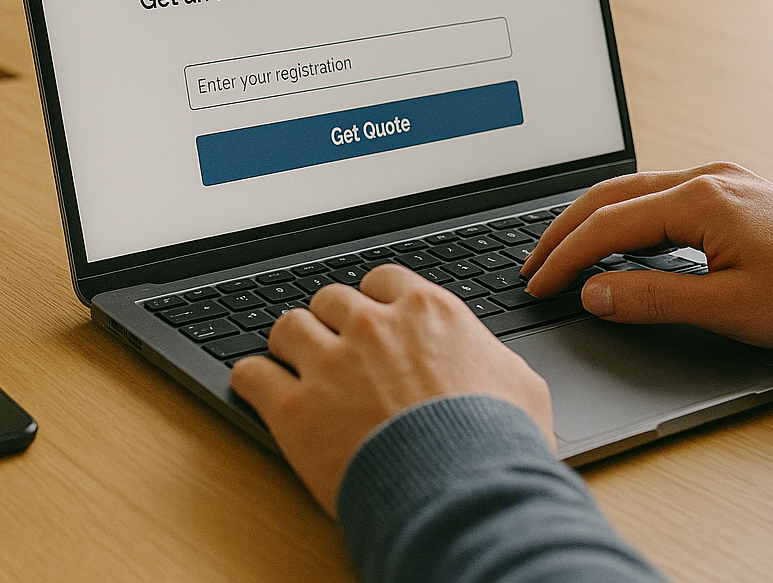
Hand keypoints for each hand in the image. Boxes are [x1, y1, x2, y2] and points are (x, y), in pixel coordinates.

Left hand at [229, 264, 552, 515]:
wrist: (462, 493)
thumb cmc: (497, 444)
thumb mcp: (521, 386)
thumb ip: (492, 359)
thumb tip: (492, 362)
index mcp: (426, 313)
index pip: (382, 280)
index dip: (373, 301)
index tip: (372, 320)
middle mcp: (373, 327)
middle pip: (329, 299)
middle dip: (330, 322)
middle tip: (334, 351)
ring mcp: (330, 365)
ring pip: (287, 327)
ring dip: (289, 346)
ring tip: (293, 368)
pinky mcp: (295, 409)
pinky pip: (251, 374)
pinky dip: (252, 381)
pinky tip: (259, 391)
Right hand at [523, 163, 772, 351]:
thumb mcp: (729, 309)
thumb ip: (653, 298)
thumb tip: (594, 293)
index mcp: (700, 200)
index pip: (607, 225)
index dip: (564, 258)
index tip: (537, 285)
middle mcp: (708, 178)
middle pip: (611, 196)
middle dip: (564, 231)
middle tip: (532, 265)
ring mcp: (725, 181)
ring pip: (635, 190)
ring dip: (594, 219)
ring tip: (563, 250)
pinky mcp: (738, 194)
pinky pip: (663, 194)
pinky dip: (627, 214)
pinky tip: (620, 237)